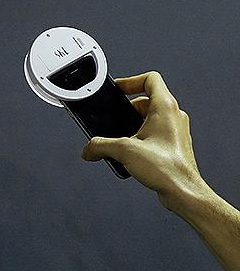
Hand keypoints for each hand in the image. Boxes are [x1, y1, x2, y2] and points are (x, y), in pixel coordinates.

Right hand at [81, 71, 207, 212]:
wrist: (183, 191)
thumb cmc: (167, 168)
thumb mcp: (124, 151)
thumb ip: (100, 146)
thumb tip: (89, 149)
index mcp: (165, 107)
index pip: (150, 79)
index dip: (130, 81)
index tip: (117, 90)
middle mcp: (173, 116)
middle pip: (145, 101)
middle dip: (125, 111)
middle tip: (113, 121)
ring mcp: (174, 131)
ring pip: (149, 120)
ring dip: (132, 127)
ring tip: (120, 141)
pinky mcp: (172, 145)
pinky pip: (153, 135)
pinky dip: (139, 139)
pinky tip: (129, 155)